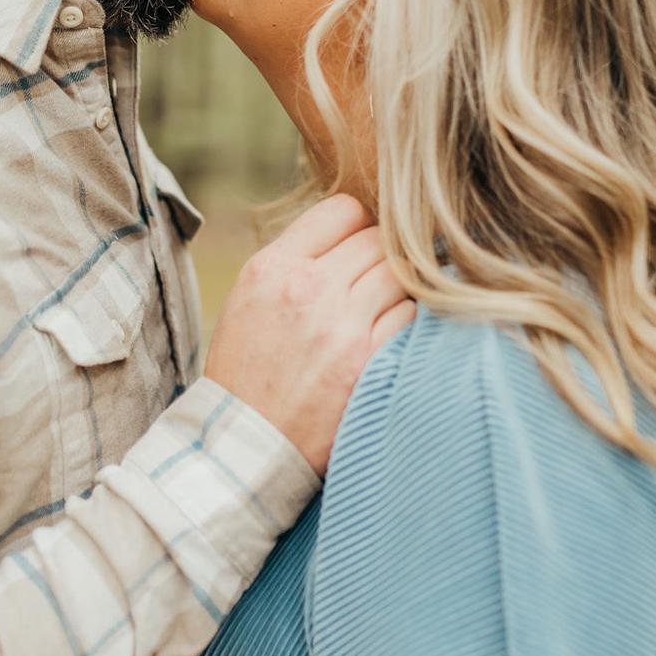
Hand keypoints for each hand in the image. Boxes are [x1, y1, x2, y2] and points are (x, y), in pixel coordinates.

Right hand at [204, 195, 416, 474]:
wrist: (245, 445)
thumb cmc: (246, 372)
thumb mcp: (248, 301)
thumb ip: (294, 263)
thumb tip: (351, 235)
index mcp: (272, 267)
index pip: (343, 210)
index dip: (356, 226)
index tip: (356, 248)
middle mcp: (308, 287)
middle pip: (378, 240)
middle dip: (379, 258)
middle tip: (370, 285)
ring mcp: (341, 325)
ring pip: (399, 275)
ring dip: (394, 290)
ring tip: (375, 314)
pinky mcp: (368, 362)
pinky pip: (409, 318)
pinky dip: (402, 324)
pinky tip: (382, 341)